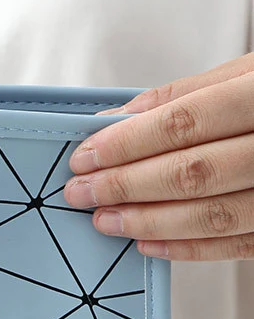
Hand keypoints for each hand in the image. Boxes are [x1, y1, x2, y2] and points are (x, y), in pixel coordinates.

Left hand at [62, 54, 253, 260]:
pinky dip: (189, 248)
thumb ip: (185, 95)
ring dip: (149, 221)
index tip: (84, 156)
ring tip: (106, 220)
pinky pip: (240, 245)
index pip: (183, 123)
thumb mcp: (250, 71)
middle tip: (81, 192)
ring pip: (214, 214)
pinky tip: (149, 243)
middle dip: (126, 185)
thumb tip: (118, 119)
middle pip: (192, 172)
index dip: (127, 144)